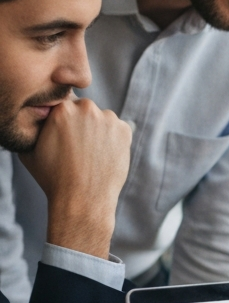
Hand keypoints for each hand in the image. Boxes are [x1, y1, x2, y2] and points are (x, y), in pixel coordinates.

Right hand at [20, 96, 131, 258]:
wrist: (83, 198)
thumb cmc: (53, 177)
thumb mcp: (30, 149)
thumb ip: (35, 127)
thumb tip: (37, 120)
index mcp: (61, 108)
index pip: (64, 104)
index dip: (65, 121)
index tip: (66, 136)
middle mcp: (86, 108)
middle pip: (84, 109)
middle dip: (82, 123)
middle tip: (80, 145)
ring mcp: (108, 118)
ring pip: (103, 119)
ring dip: (99, 130)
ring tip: (92, 153)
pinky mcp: (124, 130)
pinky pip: (119, 129)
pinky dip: (115, 139)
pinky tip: (105, 156)